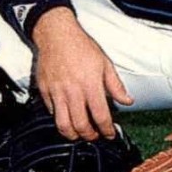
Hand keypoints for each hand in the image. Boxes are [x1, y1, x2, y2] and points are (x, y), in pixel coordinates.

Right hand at [31, 7, 133, 140]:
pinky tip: (67, 117)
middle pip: (81, 125)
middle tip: (95, 136)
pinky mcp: (45, 91)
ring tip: (79, 134)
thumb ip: (116, 85)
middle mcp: (73, 91)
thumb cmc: (80, 46)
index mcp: (90, 85)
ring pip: (63, 125)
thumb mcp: (104, 63)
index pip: (101, 116)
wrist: (56, 34)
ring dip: (73, 135)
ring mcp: (57, 93)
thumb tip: (127, 100)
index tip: (110, 134)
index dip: (107, 130)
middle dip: (90, 136)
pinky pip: (51, 113)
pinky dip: (60, 120)